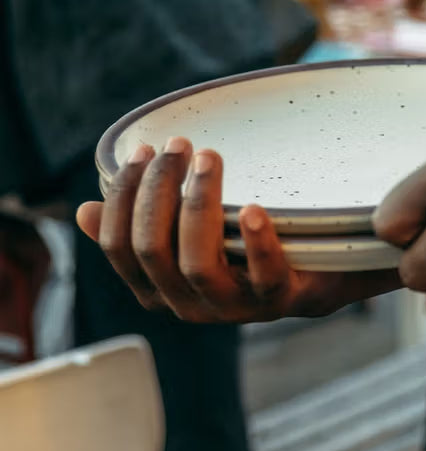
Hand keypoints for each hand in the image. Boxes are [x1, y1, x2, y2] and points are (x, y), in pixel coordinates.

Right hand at [77, 138, 399, 322]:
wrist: (313, 275)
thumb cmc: (240, 247)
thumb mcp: (187, 235)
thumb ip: (143, 226)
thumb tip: (86, 211)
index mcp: (158, 288)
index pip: (121, 247)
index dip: (124, 197)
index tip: (143, 150)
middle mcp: (187, 304)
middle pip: (153, 250)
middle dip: (158, 190)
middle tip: (178, 143)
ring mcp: (233, 307)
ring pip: (196, 262)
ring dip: (198, 204)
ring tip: (209, 157)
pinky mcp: (278, 300)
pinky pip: (264, 276)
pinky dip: (256, 242)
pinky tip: (253, 208)